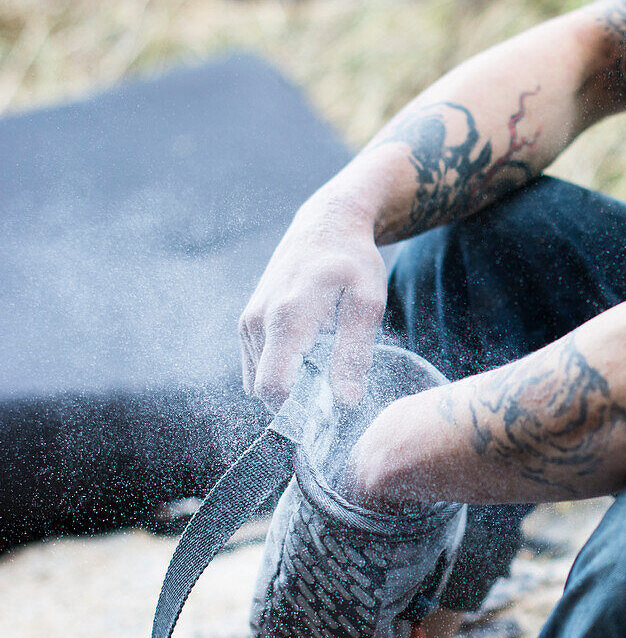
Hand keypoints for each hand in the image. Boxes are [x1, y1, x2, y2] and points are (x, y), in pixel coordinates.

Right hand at [239, 193, 386, 410]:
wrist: (326, 226)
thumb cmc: (353, 262)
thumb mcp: (367, 303)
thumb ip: (354, 354)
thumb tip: (345, 404)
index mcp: (288, 317)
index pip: (273, 387)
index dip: (299, 410)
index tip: (329, 410)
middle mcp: (257, 322)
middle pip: (265, 391)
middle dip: (297, 402)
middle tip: (335, 385)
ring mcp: (247, 323)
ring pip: (259, 381)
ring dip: (290, 385)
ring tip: (325, 362)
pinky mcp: (246, 324)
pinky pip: (257, 367)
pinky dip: (281, 371)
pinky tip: (309, 353)